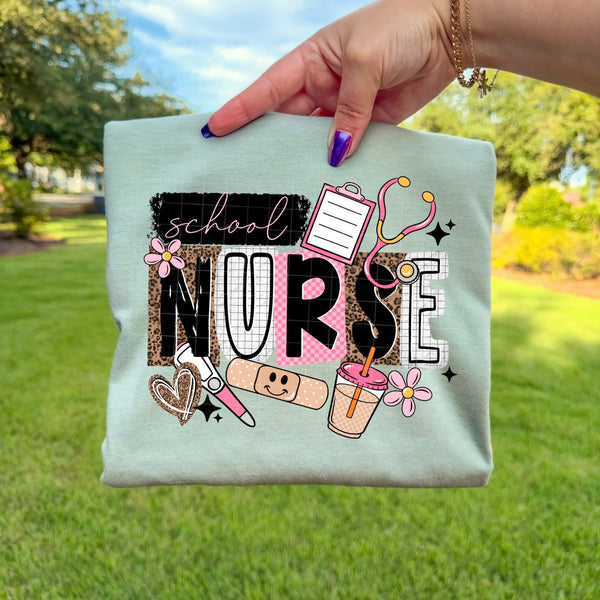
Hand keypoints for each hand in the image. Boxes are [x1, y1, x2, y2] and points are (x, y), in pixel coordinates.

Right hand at [203, 0, 454, 165]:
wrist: (448, 33)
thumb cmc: (400, 28)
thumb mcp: (367, 61)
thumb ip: (349, 109)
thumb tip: (335, 153)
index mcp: (312, 59)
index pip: (268, 89)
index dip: (240, 110)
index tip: (213, 129)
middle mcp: (323, 84)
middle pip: (286, 120)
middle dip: (266, 142)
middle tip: (242, 168)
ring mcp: (345, 105)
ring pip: (314, 138)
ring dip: (302, 158)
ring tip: (282, 180)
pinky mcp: (368, 122)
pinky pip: (346, 146)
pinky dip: (337, 162)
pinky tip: (325, 178)